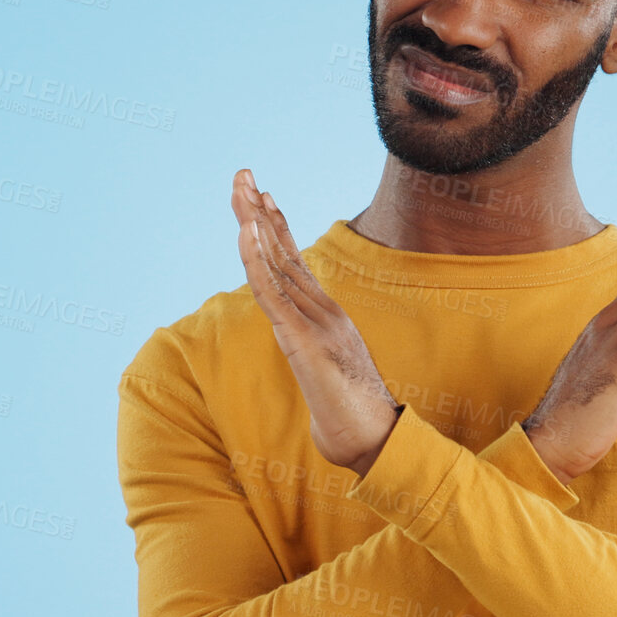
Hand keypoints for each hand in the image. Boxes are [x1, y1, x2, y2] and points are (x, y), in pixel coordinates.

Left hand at [232, 169, 402, 476]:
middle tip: (242, 173)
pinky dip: (257, 259)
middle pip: (283, 251)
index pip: (295, 264)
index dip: (276, 228)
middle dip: (259, 211)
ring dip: (254, 221)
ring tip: (241, 187)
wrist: (375, 443)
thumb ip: (318, 365)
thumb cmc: (352, 421)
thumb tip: (312, 367)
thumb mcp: (327, 381)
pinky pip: (274, 292)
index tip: (262, 197)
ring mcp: (314, 321)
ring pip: (277, 262)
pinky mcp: (303, 339)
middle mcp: (322, 310)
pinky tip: (245, 232)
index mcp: (326, 317)